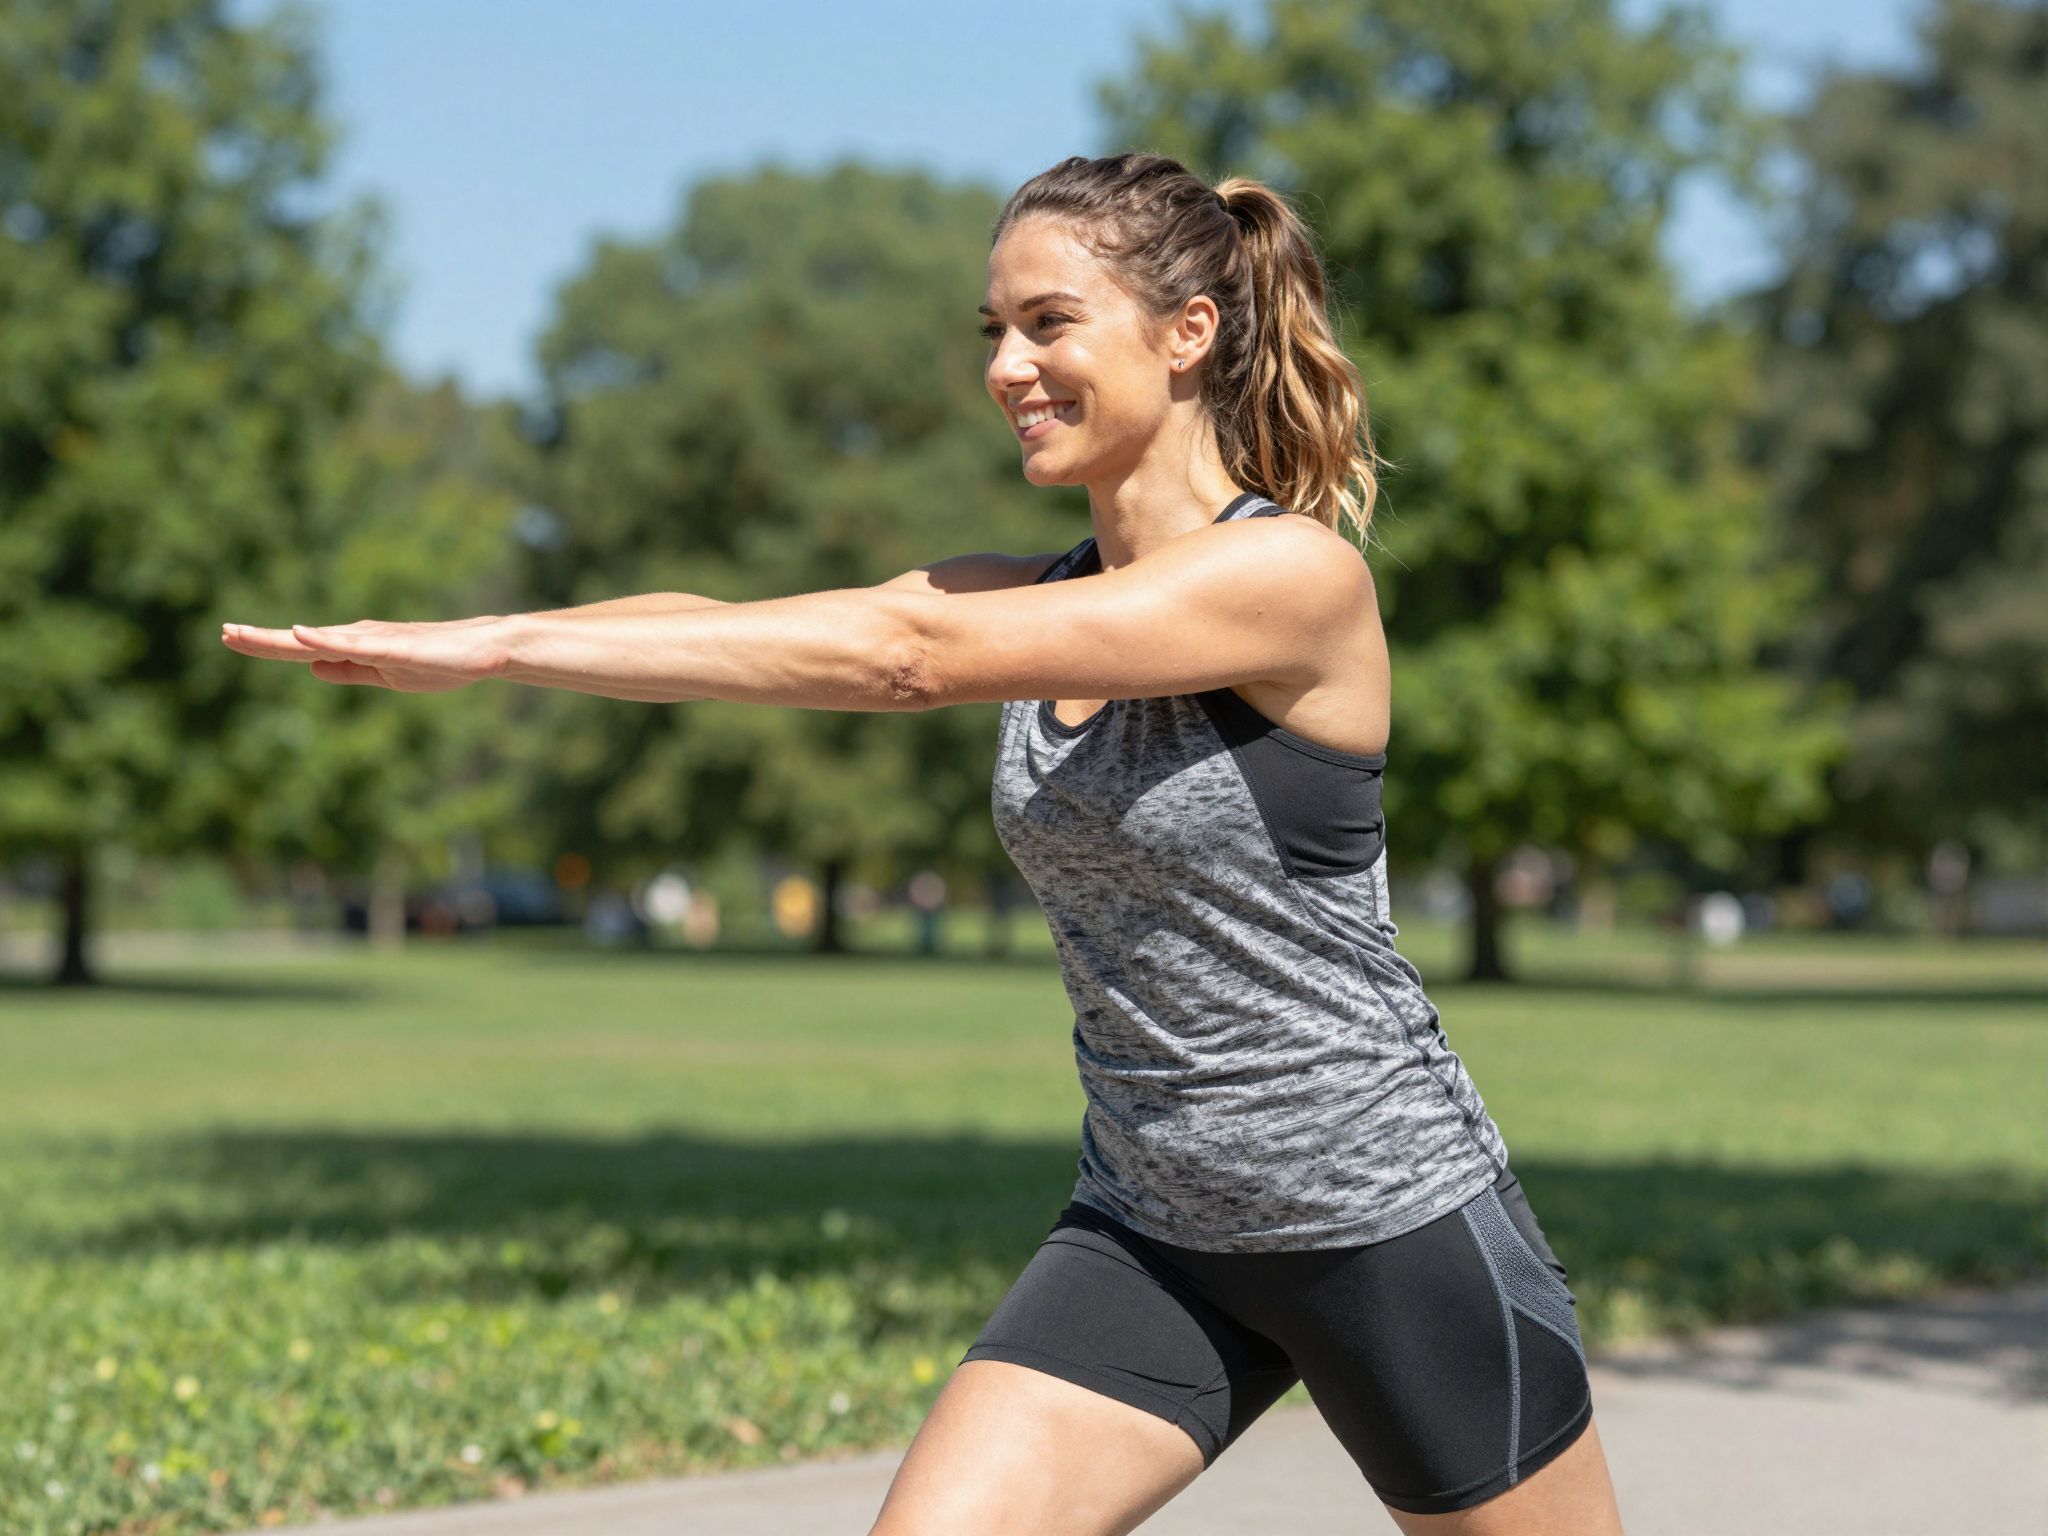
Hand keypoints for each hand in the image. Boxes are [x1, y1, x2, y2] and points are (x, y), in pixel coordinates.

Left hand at [220, 614, 511, 692]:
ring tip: (243, 633)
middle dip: (260, 639)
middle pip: (300, 642)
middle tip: (223, 632)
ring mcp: (374, 640)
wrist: (484, 651)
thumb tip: (311, 666)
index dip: (265, 645)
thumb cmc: (440, 663)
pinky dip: (323, 638)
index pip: (301, 649)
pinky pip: (353, 643)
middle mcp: (357, 638)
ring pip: (317, 639)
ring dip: (278, 638)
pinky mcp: (393, 646)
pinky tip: (301, 634)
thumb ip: (349, 671)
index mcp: (354, 649)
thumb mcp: (385, 675)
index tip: (231, 638)